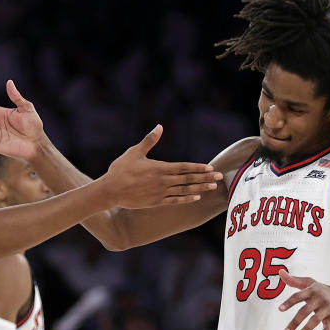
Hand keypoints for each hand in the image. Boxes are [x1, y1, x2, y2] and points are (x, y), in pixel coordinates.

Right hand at [101, 125, 221, 208]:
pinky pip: (175, 201)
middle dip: (205, 178)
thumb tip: (159, 127)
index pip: (184, 167)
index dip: (198, 168)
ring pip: (185, 191)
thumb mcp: (134, 152)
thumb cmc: (120, 169)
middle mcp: (163, 181)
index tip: (211, 167)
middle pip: (188, 179)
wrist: (110, 190)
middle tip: (219, 178)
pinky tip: (197, 197)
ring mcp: (160, 193)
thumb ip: (149, 140)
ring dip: (200, 188)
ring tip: (212, 187)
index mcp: (159, 168)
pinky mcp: (156, 202)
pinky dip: (187, 199)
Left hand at [278, 269, 329, 329]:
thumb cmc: (323, 290)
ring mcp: (328, 309)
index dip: (289, 302)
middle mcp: (319, 299)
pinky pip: (328, 329)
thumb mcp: (310, 283)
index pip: (298, 296)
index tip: (280, 309)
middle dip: (295, 322)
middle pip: (305, 311)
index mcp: (311, 290)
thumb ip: (294, 280)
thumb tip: (280, 272)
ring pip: (316, 320)